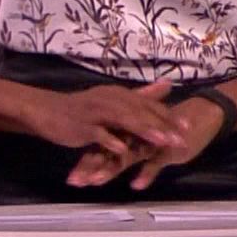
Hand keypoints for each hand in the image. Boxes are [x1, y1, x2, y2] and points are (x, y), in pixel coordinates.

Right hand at [26, 80, 185, 156]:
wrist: (48, 111)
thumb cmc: (84, 108)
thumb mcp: (115, 100)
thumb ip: (142, 95)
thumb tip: (168, 85)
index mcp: (120, 95)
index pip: (149, 106)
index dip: (168, 116)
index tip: (188, 127)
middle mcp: (111, 100)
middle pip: (141, 113)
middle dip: (163, 126)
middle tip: (181, 139)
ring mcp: (96, 112)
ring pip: (124, 121)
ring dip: (143, 131)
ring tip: (161, 142)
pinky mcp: (82, 126)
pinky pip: (99, 134)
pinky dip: (110, 141)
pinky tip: (122, 151)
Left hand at [66, 95, 222, 189]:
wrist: (203, 114)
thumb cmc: (171, 131)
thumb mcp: (147, 143)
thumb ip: (128, 151)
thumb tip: (105, 164)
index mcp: (128, 133)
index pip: (103, 148)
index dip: (87, 162)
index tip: (72, 178)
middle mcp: (135, 137)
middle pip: (109, 152)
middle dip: (91, 167)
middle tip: (75, 181)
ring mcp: (151, 143)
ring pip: (128, 156)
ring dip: (111, 168)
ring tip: (96, 181)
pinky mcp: (168, 149)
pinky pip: (156, 162)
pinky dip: (147, 173)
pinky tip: (136, 185)